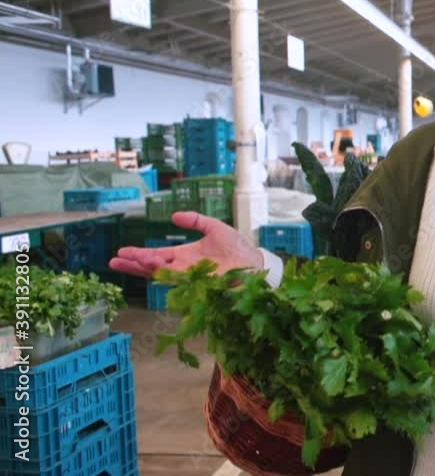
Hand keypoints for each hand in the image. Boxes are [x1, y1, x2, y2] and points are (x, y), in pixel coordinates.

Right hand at [110, 212, 262, 277]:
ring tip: (129, 261)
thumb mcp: (214, 227)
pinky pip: (178, 280)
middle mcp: (183, 268)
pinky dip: (165, 274)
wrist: (255, 262)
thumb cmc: (237, 247)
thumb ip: (195, 220)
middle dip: (133, 265)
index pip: (157, 256)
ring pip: (162, 274)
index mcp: (184, 256)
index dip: (139, 254)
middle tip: (114, 262)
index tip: (121, 252)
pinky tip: (153, 268)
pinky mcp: (199, 284)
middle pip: (153, 268)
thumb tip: (174, 216)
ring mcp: (190, 277)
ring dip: (145, 267)